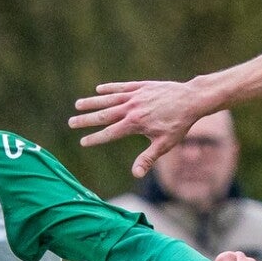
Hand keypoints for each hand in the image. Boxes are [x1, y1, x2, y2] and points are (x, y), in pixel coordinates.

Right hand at [70, 80, 211, 177]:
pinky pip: (121, 87)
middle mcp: (131, 109)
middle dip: (86, 120)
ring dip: (92, 102)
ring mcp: (135, 96)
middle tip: (70, 122)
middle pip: (103, 115)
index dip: (95, 138)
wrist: (191, 99)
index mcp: (135, 124)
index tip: (82, 142)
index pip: (109, 133)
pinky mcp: (141, 86)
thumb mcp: (164, 145)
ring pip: (109, 99)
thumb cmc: (178, 125)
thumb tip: (135, 174)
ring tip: (78, 105)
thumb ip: (147, 158)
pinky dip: (110, 88)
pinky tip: (99, 90)